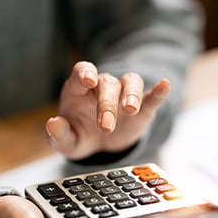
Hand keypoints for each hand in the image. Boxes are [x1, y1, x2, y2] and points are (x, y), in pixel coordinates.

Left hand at [46, 61, 170, 159]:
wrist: (101, 146)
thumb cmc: (80, 136)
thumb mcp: (66, 142)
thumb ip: (58, 135)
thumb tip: (53, 124)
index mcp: (80, 90)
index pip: (82, 71)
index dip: (85, 73)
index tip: (88, 80)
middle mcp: (102, 86)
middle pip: (108, 83)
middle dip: (107, 104)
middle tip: (105, 126)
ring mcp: (124, 95)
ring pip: (130, 82)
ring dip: (131, 94)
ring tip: (131, 110)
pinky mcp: (142, 109)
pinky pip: (151, 96)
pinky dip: (158, 91)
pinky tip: (165, 85)